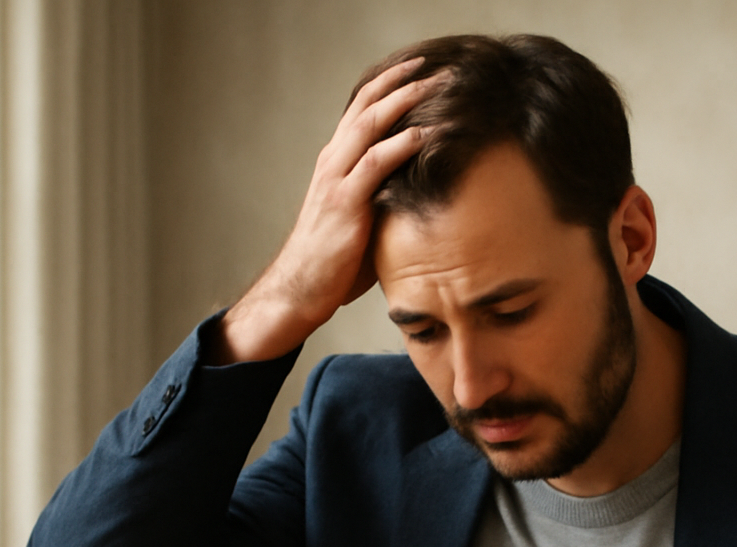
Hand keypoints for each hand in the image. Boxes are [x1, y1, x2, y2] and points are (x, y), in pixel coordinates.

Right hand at [215, 58, 442, 364]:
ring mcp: (336, 179)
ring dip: (405, 102)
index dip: (389, 86)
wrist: (300, 289)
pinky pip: (374, 163)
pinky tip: (424, 133)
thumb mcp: (362, 220)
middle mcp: (332, 162)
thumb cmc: (334, 262)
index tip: (419, 71)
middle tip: (434, 67)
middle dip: (401, 82)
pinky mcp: (344, 202)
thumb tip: (424, 193)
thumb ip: (384, 197)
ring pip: (370, 125)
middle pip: (366, 106)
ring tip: (436, 86)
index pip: (361, 110)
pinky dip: (400, 144)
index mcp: (335, 163)